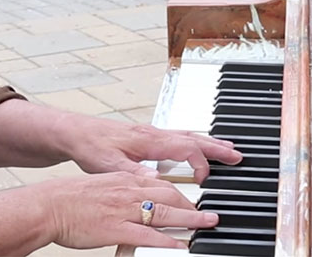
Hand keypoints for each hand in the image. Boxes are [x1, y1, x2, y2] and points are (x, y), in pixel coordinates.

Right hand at [0, 172, 219, 254]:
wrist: (48, 205)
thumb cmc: (68, 198)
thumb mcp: (99, 187)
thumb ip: (119, 191)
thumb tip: (134, 200)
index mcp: (123, 179)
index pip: (160, 182)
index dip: (182, 191)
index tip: (194, 197)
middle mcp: (127, 191)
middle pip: (169, 195)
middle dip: (193, 204)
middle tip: (209, 213)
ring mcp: (123, 210)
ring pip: (164, 212)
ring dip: (190, 218)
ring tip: (208, 224)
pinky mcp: (116, 229)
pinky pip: (148, 235)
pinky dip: (167, 241)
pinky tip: (180, 245)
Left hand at [60, 116, 242, 183]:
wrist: (74, 132)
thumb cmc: (90, 145)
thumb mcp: (108, 164)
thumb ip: (133, 172)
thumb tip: (157, 179)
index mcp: (148, 140)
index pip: (185, 147)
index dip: (200, 162)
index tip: (205, 180)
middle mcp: (153, 134)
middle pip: (193, 138)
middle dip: (217, 147)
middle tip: (238, 155)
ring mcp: (150, 134)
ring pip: (186, 136)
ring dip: (208, 143)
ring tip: (226, 149)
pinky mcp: (145, 137)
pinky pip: (177, 138)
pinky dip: (192, 142)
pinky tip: (194, 149)